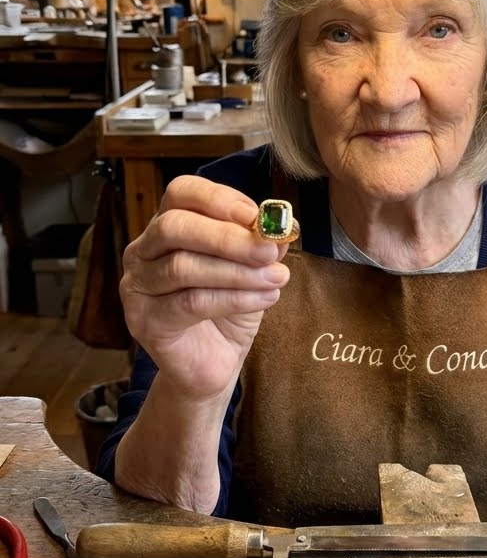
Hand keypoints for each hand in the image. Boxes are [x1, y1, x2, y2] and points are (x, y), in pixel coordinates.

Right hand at [120, 175, 289, 399]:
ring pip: (183, 267)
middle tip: (268, 248)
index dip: (218, 199)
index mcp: (166, 226)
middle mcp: (142, 251)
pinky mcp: (144, 321)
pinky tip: (264, 299)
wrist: (213, 364)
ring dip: (237, 271)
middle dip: (227, 237)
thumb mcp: (251, 269)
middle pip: (174, 226)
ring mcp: (137, 286)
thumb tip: (278, 231)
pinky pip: (190, 303)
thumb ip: (260, 245)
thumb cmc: (227, 309)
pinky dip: (233, 298)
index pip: (181, 193)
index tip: (257, 216)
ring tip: (275, 278)